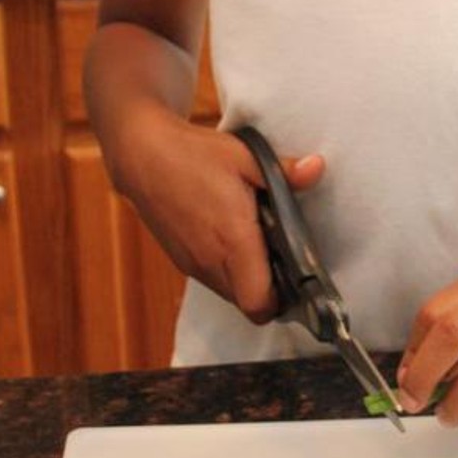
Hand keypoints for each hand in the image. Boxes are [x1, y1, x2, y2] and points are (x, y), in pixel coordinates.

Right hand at [114, 119, 324, 322]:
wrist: (140, 155)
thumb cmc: (193, 154)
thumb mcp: (245, 156)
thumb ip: (284, 171)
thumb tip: (317, 168)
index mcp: (234, 240)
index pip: (260, 304)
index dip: (283, 301)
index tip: (298, 280)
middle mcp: (211, 261)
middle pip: (249, 303)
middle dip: (270, 289)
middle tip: (284, 257)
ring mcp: (192, 264)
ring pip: (230, 294)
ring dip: (247, 280)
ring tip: (259, 244)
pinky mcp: (181, 261)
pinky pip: (213, 280)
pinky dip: (228, 271)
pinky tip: (233, 239)